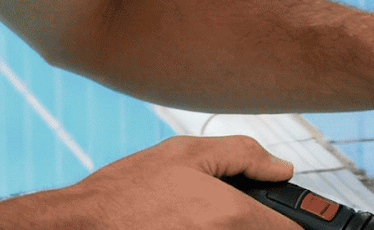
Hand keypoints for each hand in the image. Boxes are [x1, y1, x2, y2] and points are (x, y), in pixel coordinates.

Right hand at [71, 135, 299, 229]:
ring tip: (197, 217)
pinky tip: (186, 224)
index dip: (292, 220)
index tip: (286, 215)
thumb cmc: (126, 190)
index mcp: (231, 215)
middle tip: (231, 211)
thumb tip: (282, 169)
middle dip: (258, 224)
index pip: (290, 229)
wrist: (80, 225)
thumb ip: (244, 155)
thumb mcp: (186, 152)